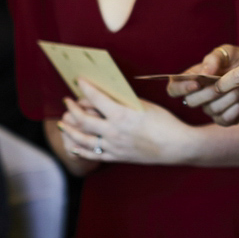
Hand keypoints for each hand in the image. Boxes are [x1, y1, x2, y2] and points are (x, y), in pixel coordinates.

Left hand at [57, 79, 192, 164]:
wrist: (175, 145)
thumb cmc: (163, 122)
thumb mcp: (144, 106)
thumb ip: (123, 102)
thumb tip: (104, 96)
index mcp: (122, 115)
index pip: (96, 98)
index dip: (86, 88)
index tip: (79, 81)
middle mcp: (113, 131)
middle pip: (83, 120)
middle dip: (72, 108)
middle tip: (67, 101)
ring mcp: (113, 146)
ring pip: (82, 139)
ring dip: (69, 129)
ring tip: (63, 121)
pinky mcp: (116, 157)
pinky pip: (92, 154)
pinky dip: (79, 149)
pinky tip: (73, 144)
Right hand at [170, 45, 238, 125]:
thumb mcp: (228, 52)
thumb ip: (214, 59)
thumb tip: (204, 72)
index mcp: (193, 78)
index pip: (173, 88)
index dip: (181, 88)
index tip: (197, 83)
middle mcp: (199, 96)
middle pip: (191, 101)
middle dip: (209, 92)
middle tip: (226, 83)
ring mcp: (211, 108)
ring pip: (211, 109)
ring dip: (228, 97)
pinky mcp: (225, 118)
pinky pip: (225, 119)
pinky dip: (236, 109)